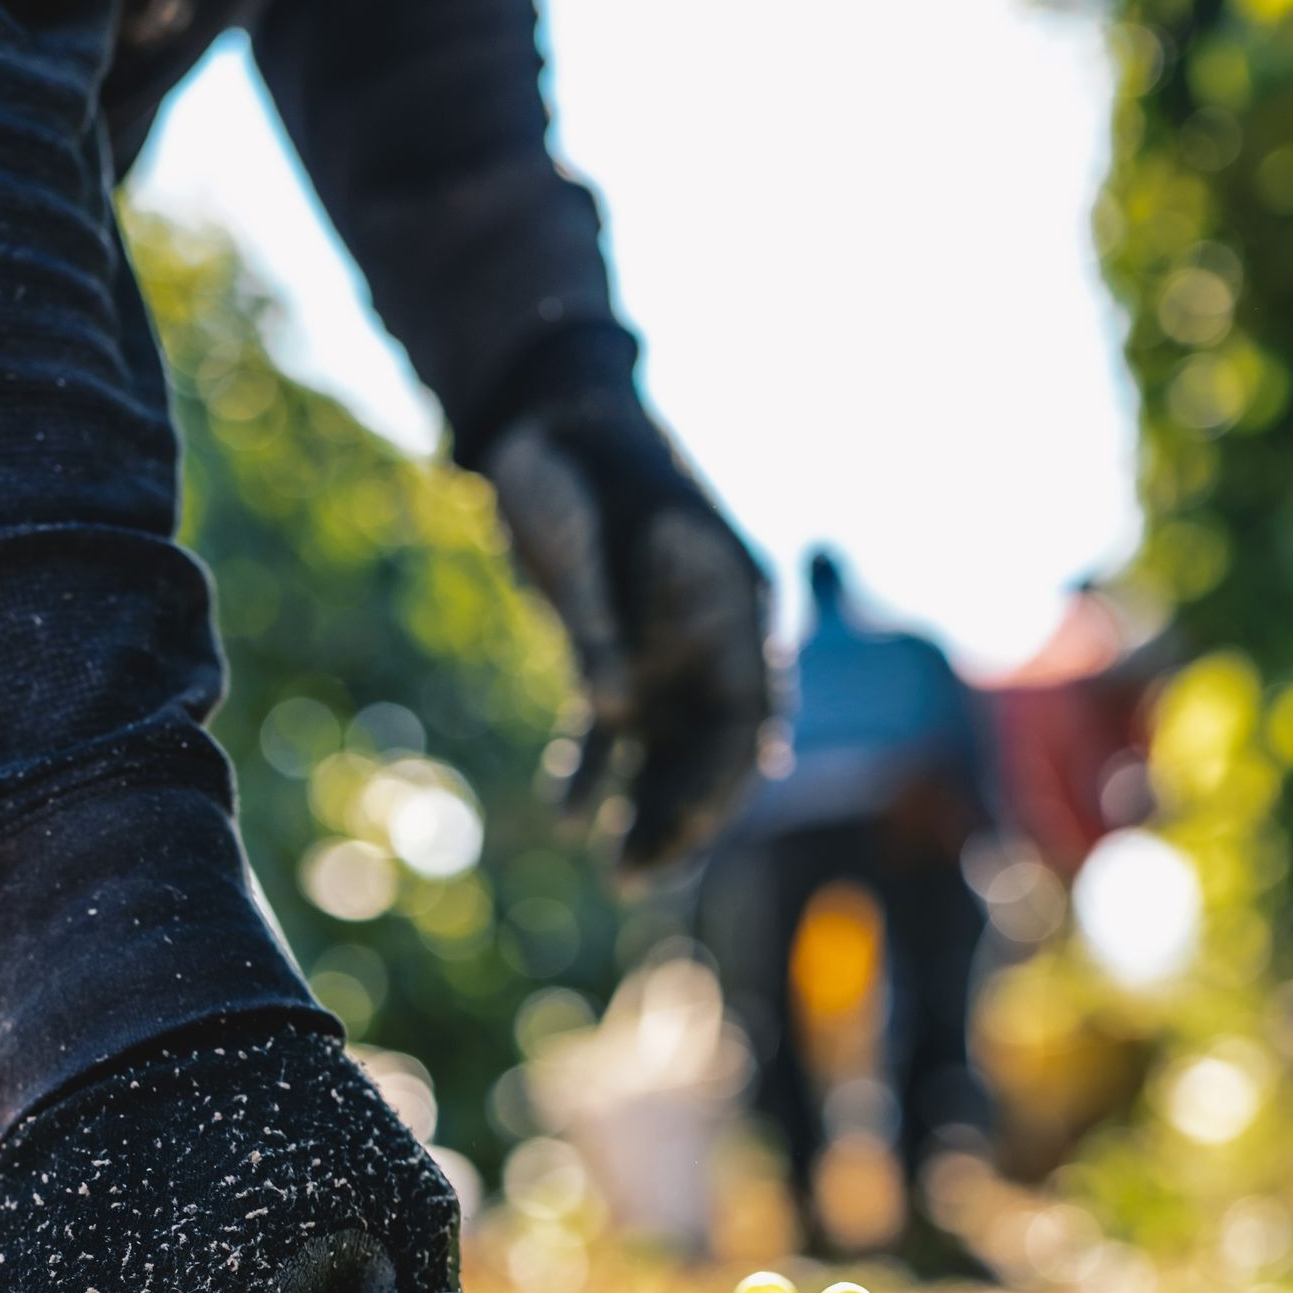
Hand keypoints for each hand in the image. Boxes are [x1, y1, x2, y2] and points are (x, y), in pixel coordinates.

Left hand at [485, 390, 773, 869]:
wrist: (542, 414)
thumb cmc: (569, 461)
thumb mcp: (576, 531)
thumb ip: (593, 619)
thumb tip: (608, 707)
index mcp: (732, 598)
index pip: (749, 714)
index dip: (724, 783)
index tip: (688, 835)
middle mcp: (713, 631)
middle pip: (715, 748)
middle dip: (685, 817)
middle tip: (638, 878)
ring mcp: (670, 645)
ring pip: (671, 750)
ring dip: (648, 809)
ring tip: (616, 871)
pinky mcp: (621, 653)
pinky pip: (617, 731)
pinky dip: (595, 772)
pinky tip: (568, 815)